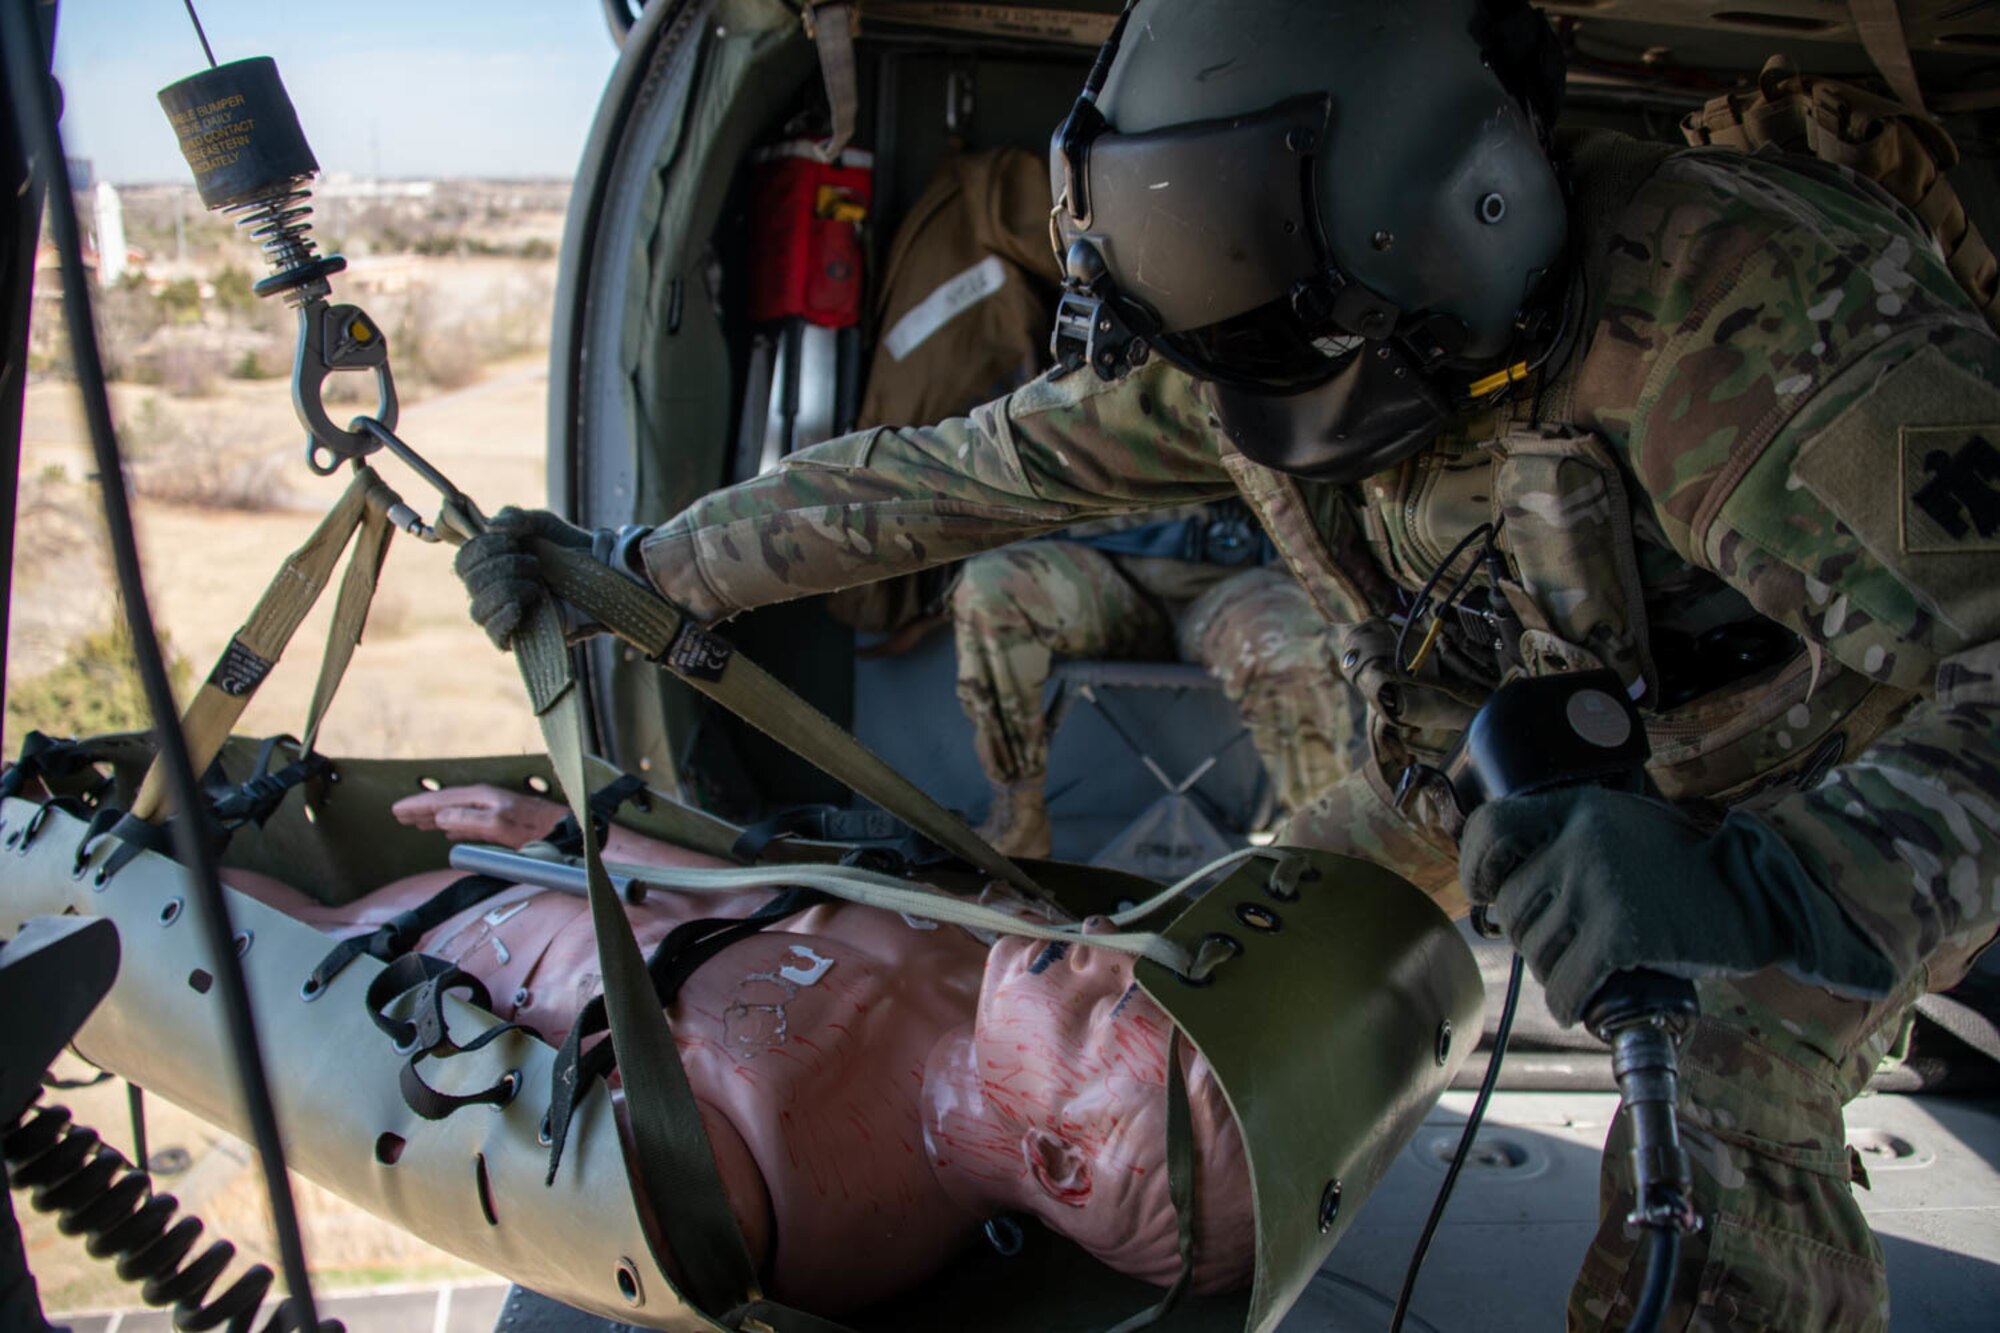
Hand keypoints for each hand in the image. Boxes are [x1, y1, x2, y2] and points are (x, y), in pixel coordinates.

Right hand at [391, 783, 568, 848]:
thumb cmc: (537, 829)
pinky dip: (452, 825)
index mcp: (483, 798)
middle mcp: (486, 800)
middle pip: (446, 802)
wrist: (568, 833)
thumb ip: (470, 821)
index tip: (396, 810)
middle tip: (397, 814)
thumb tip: (440, 817)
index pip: (442, 799)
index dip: (419, 805)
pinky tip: (447, 832)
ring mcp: (494, 810)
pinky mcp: (501, 824)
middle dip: (422, 808)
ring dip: (434, 816)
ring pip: (455, 811)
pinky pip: (467, 822)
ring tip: (414, 822)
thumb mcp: (500, 826)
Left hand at [1459, 786, 1896, 1026]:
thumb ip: (1568, 840)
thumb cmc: (1683, 869)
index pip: (1492, 826)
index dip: (1476, 865)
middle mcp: (1581, 840)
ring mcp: (1600, 886)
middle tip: (1563, 945)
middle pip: (1514, 905)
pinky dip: (1568, 1002)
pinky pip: (1566, 983)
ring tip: (1583, 968)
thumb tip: (1502, 885)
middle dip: (1531, 934)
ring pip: (1537, 949)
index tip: (1484, 891)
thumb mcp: (1620, 827)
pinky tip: (1581, 1003)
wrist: (1759, 894)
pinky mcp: (1621, 933)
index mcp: (1577, 806)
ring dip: (1553, 969)